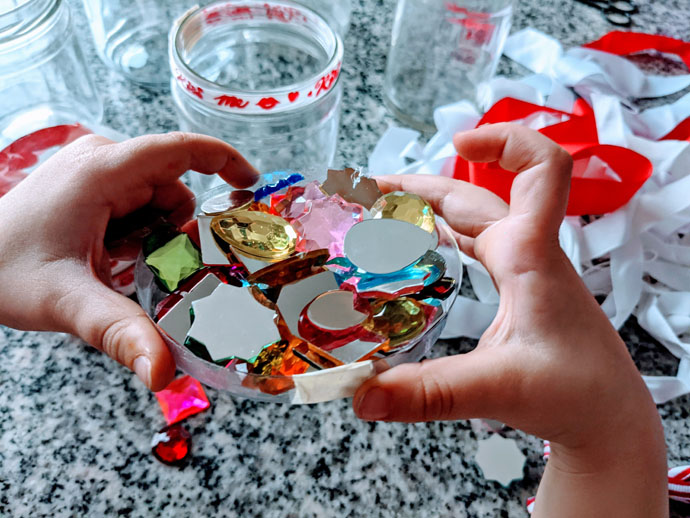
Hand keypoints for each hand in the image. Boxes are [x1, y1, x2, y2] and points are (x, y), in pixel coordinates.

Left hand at [0, 132, 256, 390]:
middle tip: (162, 270)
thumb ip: (118, 332)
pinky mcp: (87, 187)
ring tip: (124, 267)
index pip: (181, 150)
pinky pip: (134, 206)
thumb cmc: (0, 272)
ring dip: (154, 236)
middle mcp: (100, 162)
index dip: (225, 161)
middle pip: (171, 187)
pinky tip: (112, 259)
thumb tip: (164, 373)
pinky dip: (137, 234)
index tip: (253, 187)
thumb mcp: (66, 302)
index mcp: (102, 172)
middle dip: (177, 231)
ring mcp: (92, 173)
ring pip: (155, 200)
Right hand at [354, 124, 666, 516]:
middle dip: (420, 186)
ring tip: (379, 214)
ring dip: (428, 209)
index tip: (458, 142)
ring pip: (473, 219)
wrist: (607, 417)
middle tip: (366, 195)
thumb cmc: (575, 393)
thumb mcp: (497, 388)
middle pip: (473, 196)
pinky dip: (443, 237)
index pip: (541, 169)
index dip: (503, 141)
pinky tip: (419, 248)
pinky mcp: (520, 287)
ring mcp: (524, 269)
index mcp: (530, 255)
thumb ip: (427, 393)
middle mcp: (527, 252)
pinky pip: (477, 245)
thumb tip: (362, 396)